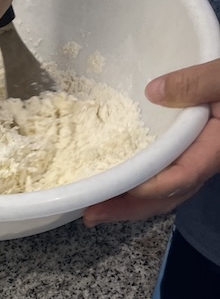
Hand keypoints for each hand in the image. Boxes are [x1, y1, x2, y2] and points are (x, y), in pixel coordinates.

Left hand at [84, 59, 219, 226]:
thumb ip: (197, 83)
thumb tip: (152, 93)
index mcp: (215, 147)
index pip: (184, 175)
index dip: (152, 185)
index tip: (121, 186)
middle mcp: (205, 160)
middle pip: (167, 195)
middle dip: (129, 208)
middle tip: (91, 215)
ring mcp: (195, 158)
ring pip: (163, 191)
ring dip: (129, 203)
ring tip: (94, 211)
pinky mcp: (186, 151)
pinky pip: (162, 175)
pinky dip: (137, 184)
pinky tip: (115, 185)